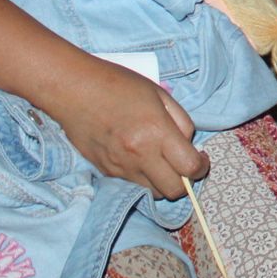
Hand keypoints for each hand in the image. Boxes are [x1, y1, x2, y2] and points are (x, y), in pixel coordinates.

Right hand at [44, 56, 207, 200]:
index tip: (201, 159)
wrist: (74, 90)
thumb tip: (189, 145)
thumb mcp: (160, 94)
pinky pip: (132, 185)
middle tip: (183, 166)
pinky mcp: (105, 171)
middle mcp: (139, 155)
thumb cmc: (119, 85)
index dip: (202, 167)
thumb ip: (181, 121)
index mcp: (157, 132)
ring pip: (152, 193)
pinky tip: (139, 158)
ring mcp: (120, 167)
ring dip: (162, 182)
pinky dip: (142, 177)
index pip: (190, 167)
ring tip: (160, 162)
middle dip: (185, 182)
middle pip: (173, 191)